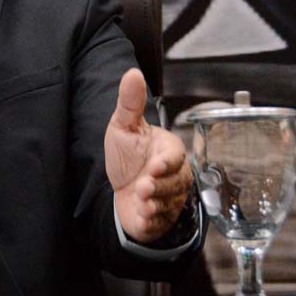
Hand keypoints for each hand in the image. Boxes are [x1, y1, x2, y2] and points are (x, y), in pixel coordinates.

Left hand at [104, 68, 192, 243]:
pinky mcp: (164, 219)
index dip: (166, 163)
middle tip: (142, 186)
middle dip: (156, 186)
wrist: (119, 189)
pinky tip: (141, 217)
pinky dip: (150, 222)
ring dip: (152, 204)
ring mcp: (171, 199)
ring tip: (140, 200)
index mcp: (170, 151)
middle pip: (173, 183)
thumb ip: (130, 103)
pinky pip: (162, 223)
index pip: (174, 157)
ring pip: (168, 203)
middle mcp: (176, 175)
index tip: (155, 166)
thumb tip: (132, 73)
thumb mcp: (123, 126)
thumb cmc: (127, 156)